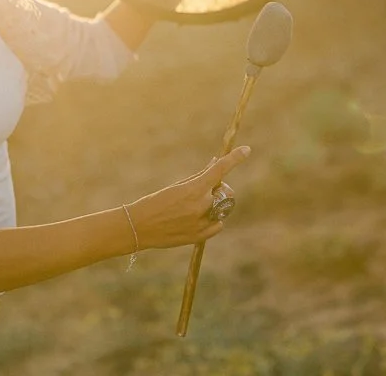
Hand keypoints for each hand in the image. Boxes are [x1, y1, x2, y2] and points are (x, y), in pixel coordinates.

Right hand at [126, 145, 251, 248]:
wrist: (139, 227)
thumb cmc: (156, 202)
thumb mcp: (177, 186)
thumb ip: (199, 176)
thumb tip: (216, 163)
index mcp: (194, 189)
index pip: (220, 169)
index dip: (235, 158)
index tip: (246, 150)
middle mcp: (201, 205)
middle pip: (225, 192)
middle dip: (220, 189)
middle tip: (206, 190)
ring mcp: (202, 222)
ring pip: (222, 209)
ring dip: (214, 205)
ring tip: (193, 208)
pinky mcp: (200, 236)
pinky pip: (218, 225)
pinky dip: (213, 220)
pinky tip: (197, 219)